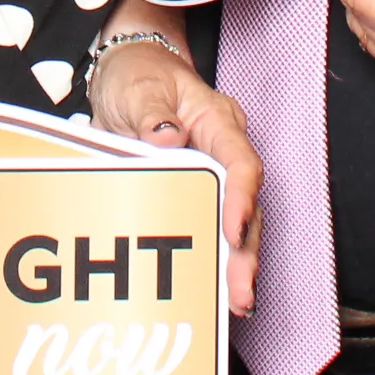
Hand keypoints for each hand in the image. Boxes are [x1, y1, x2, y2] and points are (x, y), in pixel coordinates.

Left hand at [88, 18, 263, 315]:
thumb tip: (167, 139)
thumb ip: (151, 113)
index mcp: (217, 121)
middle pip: (246, 205)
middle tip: (241, 291)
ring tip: (236, 303)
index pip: (241, 162)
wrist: (128, 71)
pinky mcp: (194, 193)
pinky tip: (215, 291)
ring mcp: (212, 174)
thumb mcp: (138, 86)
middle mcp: (223, 152)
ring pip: (235, 224)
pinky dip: (214, 259)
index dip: (242, 199)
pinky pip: (209, 227)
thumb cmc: (138, 75)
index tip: (234, 231)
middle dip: (246, 251)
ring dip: (235, 264)